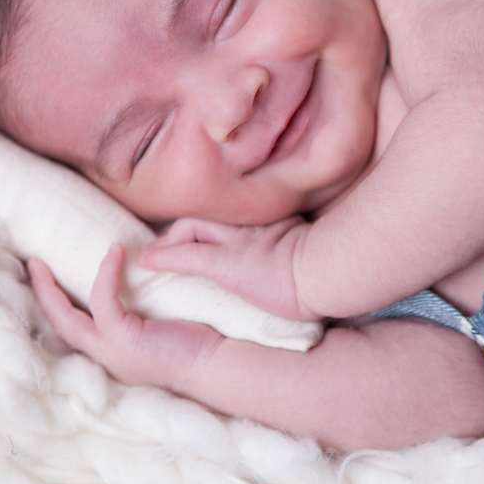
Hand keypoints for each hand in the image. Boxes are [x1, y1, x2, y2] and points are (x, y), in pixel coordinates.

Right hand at [28, 246, 225, 390]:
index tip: (46, 278)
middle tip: (32, 265)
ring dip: (53, 288)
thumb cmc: (194, 342)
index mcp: (111, 352)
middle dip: (41, 294)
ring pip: (67, 318)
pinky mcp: (124, 339)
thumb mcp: (157, 324)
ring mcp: (111, 351)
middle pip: (58, 325)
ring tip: (48, 259)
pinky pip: (103, 302)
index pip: (73, 329)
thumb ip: (138, 309)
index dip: (55, 303)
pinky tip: (113, 253)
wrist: (214, 363)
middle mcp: (105, 356)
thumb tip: (136, 271)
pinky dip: (104, 275)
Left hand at [139, 216, 317, 319]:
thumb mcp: (313, 244)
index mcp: (270, 222)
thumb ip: (299, 240)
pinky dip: (165, 256)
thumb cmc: (332, 265)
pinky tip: (148, 261)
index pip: (230, 212)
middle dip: (184, 226)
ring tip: (155, 252)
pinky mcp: (229, 264)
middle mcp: (250, 226)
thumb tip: (302, 250)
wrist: (335, 271)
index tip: (202, 229)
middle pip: (207, 213)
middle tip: (169, 239)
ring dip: (170, 239)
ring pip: (192, 227)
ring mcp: (238, 241)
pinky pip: (189, 255)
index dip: (212, 218)